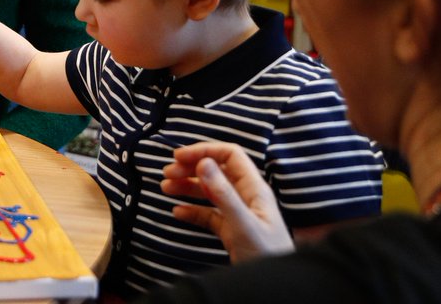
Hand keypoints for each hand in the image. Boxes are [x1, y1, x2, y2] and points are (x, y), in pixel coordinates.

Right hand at [161, 141, 294, 262]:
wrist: (275, 290)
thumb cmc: (267, 256)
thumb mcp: (243, 224)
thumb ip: (223, 194)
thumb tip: (203, 163)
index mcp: (254, 189)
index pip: (230, 155)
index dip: (204, 151)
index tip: (178, 156)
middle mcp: (246, 197)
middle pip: (216, 171)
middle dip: (190, 168)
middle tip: (167, 173)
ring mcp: (238, 214)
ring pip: (209, 192)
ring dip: (187, 187)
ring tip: (165, 188)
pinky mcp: (232, 232)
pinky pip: (208, 215)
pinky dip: (192, 211)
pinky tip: (177, 213)